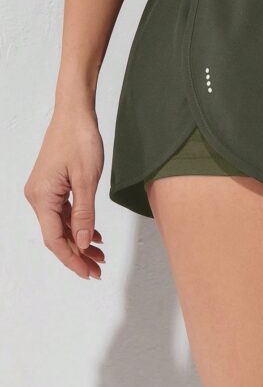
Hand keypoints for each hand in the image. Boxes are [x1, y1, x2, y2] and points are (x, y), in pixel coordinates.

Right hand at [24, 109, 104, 279]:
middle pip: (57, 235)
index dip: (72, 259)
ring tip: (100, 255)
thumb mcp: (87, 179)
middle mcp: (37, 197)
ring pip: (61, 226)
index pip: (55, 239)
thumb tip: (82, 241)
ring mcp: (43, 192)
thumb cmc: (80, 140)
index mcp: (42, 197)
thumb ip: (84, 213)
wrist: (74, 114)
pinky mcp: (52, 186)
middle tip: (99, 270)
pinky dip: (78, 225)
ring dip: (79, 241)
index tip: (88, 273)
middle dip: (78, 254)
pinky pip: (63, 213)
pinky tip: (93, 234)